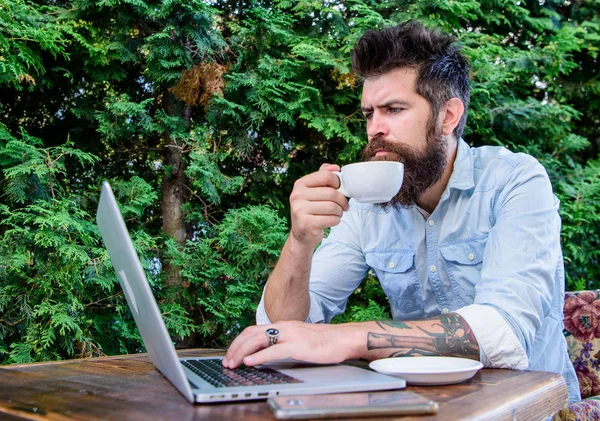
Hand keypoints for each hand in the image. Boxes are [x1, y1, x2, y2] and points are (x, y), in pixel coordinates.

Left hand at [222, 321, 358, 368]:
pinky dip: (258, 357)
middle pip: (251, 333)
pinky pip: (273, 350)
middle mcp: (283, 327)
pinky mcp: (297, 345)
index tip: (230, 354)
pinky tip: (249, 362)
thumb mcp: (298, 339)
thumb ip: (283, 342)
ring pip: (258, 340)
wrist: (343, 339)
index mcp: (282, 325)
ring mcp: (290, 335)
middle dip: (235, 347)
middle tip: (226, 361)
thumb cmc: (323, 341)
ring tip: (232, 362)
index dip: (239, 342)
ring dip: (241, 352)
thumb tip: (266, 353)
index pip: (254, 330)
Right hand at [289, 164, 348, 248]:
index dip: (337, 183)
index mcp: (300, 184)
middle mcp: (297, 195)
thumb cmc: (311, 209)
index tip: (339, 189)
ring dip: (340, 211)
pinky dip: (336, 220)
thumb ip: (323, 177)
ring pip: (332, 207)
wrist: (302, 233)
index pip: (326, 176)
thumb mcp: (314, 191)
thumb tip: (335, 167)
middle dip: (342, 200)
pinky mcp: (306, 224)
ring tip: (338, 213)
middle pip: (331, 193)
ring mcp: (299, 210)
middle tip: (344, 206)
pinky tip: (333, 220)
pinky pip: (331, 219)